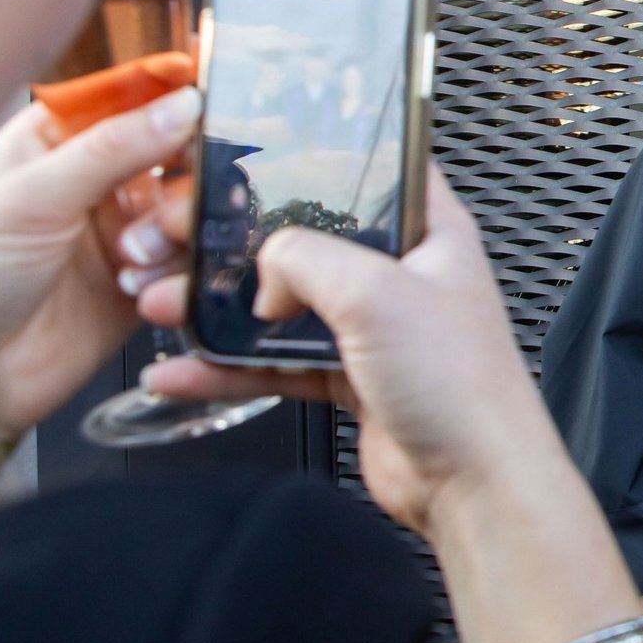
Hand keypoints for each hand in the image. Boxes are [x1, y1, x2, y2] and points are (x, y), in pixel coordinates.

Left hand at [0, 88, 198, 440]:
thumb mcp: (33, 197)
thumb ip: (112, 148)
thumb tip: (184, 103)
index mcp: (58, 141)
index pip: (133, 96)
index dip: (177, 95)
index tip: (217, 100)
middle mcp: (99, 182)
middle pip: (180, 152)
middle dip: (188, 176)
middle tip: (177, 201)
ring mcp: (127, 231)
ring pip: (194, 208)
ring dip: (178, 232)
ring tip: (139, 256)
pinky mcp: (149, 280)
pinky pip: (194, 263)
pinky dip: (181, 274)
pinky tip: (144, 287)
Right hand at [141, 166, 564, 536]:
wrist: (473, 481)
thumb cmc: (462, 385)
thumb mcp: (376, 292)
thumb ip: (307, 258)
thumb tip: (267, 268)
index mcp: (431, 233)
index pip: (377, 171)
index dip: (321, 160)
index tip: (258, 160)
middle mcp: (405, 276)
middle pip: (315, 241)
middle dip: (247, 245)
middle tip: (189, 243)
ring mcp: (377, 329)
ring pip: (287, 305)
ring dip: (226, 310)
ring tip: (169, 305)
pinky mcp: (353, 378)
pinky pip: (279, 363)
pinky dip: (232, 367)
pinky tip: (186, 370)